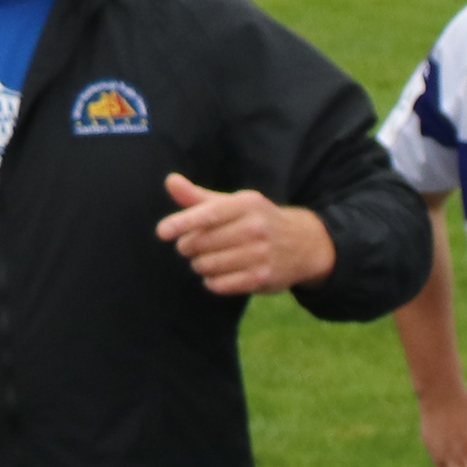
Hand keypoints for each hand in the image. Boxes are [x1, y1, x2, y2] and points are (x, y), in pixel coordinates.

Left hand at [158, 175, 339, 295]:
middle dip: (188, 247)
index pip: (208, 214)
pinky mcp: (262, 278)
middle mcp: (255, 228)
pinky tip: (214, 275)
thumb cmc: (258, 220)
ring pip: (209, 265)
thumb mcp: (234, 204)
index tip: (162, 232)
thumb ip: (199, 197)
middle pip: (203, 242)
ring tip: (203, 260)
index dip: (182, 223)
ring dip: (199, 265)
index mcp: (246, 204)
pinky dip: (211, 282)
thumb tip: (170, 181)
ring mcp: (261, 254)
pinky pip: (221, 284)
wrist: (304, 244)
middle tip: (188, 247)